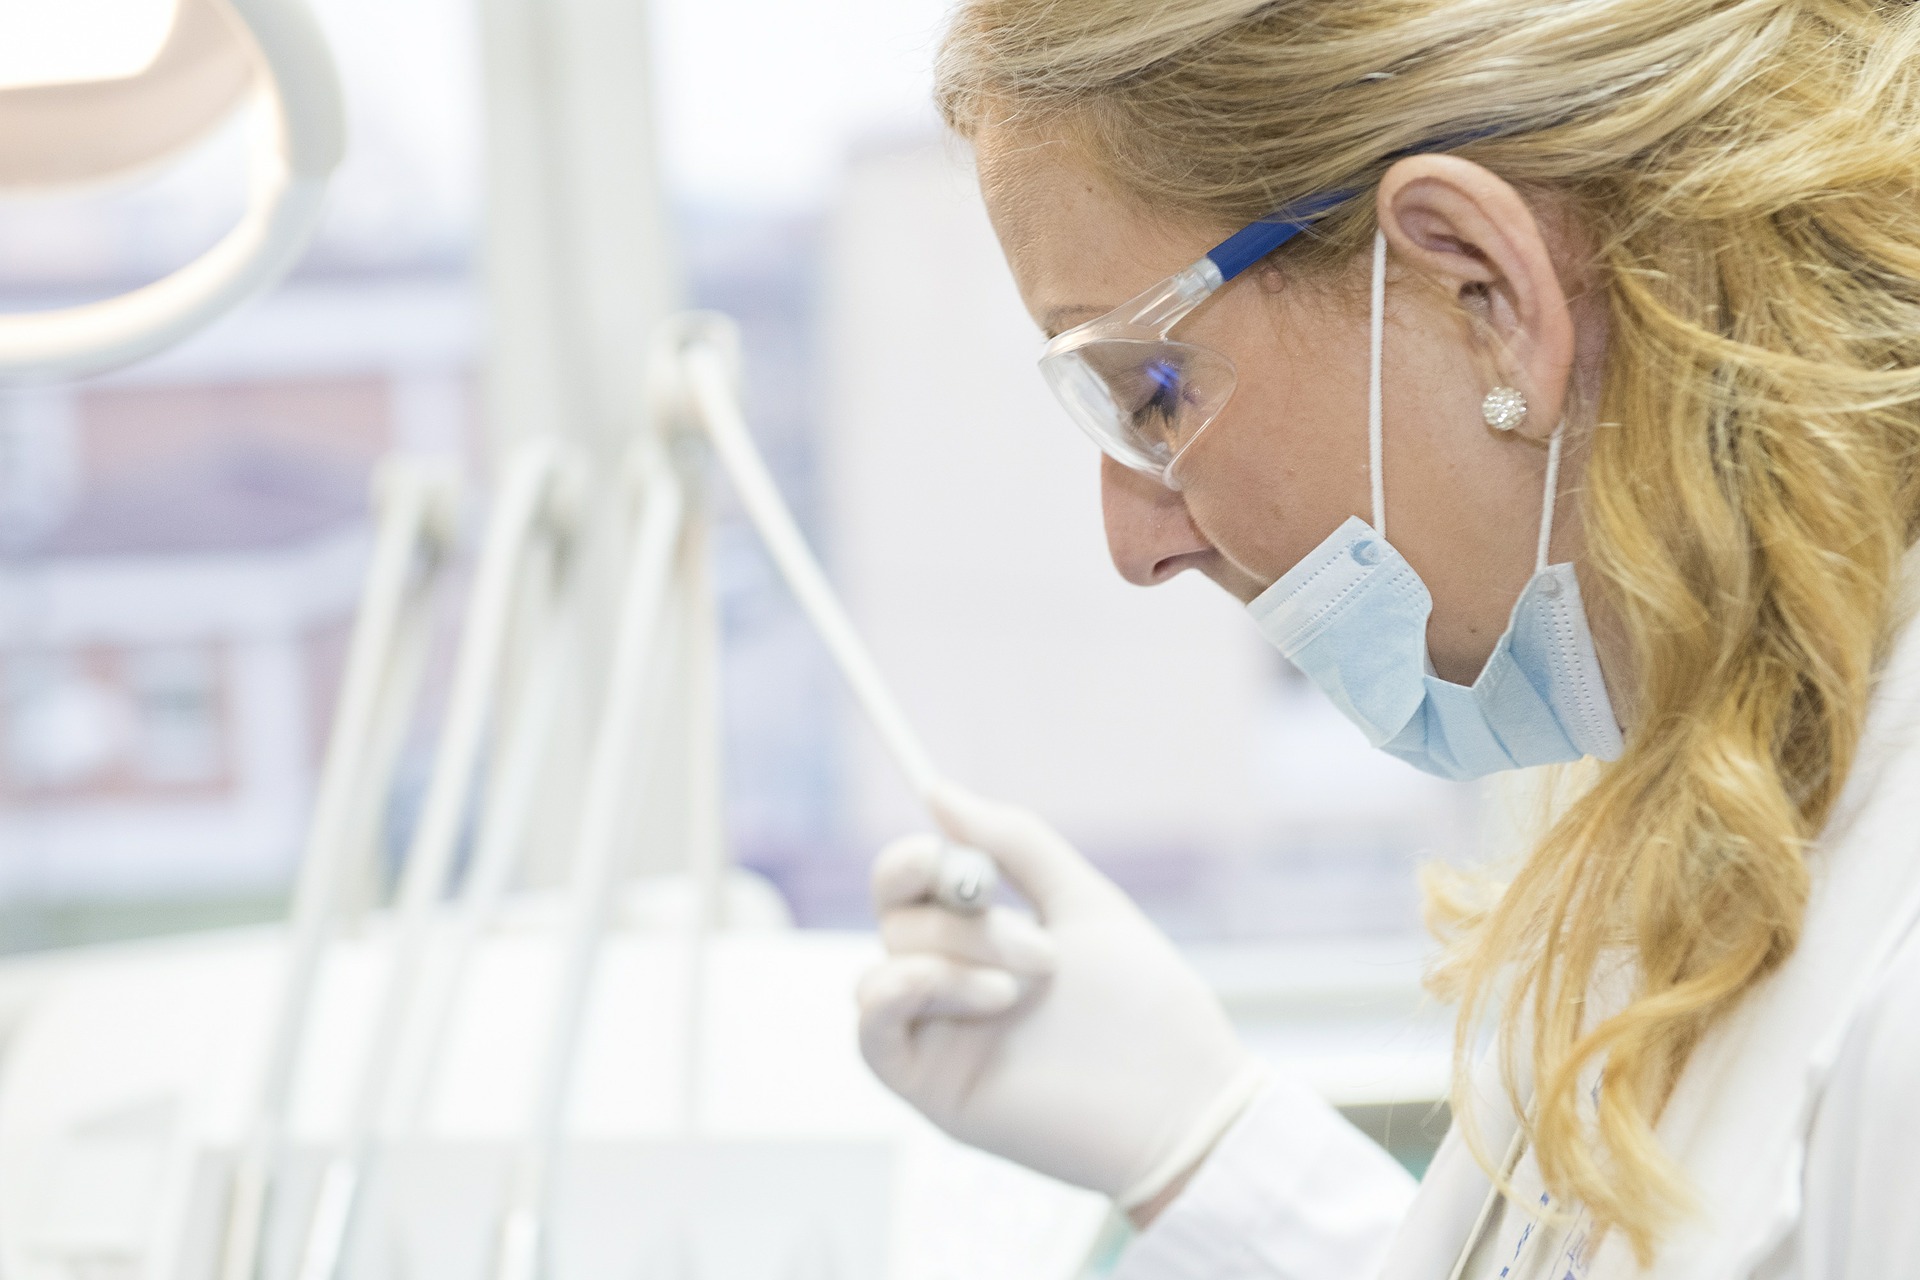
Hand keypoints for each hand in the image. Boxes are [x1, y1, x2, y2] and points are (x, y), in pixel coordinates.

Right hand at [857, 784, 1264, 1210]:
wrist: (1178, 1098)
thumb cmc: (1145, 1005)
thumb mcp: (1082, 901)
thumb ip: (1014, 843)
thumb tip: (936, 792)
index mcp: (983, 939)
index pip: (910, 885)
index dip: (914, 860)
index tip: (948, 854)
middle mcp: (952, 983)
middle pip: (897, 918)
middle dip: (964, 920)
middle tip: (1042, 949)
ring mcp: (938, 1034)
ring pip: (885, 964)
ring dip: (953, 958)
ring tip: (1027, 989)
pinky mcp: (930, 1085)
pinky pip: (870, 1029)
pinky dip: (901, 993)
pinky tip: (980, 996)